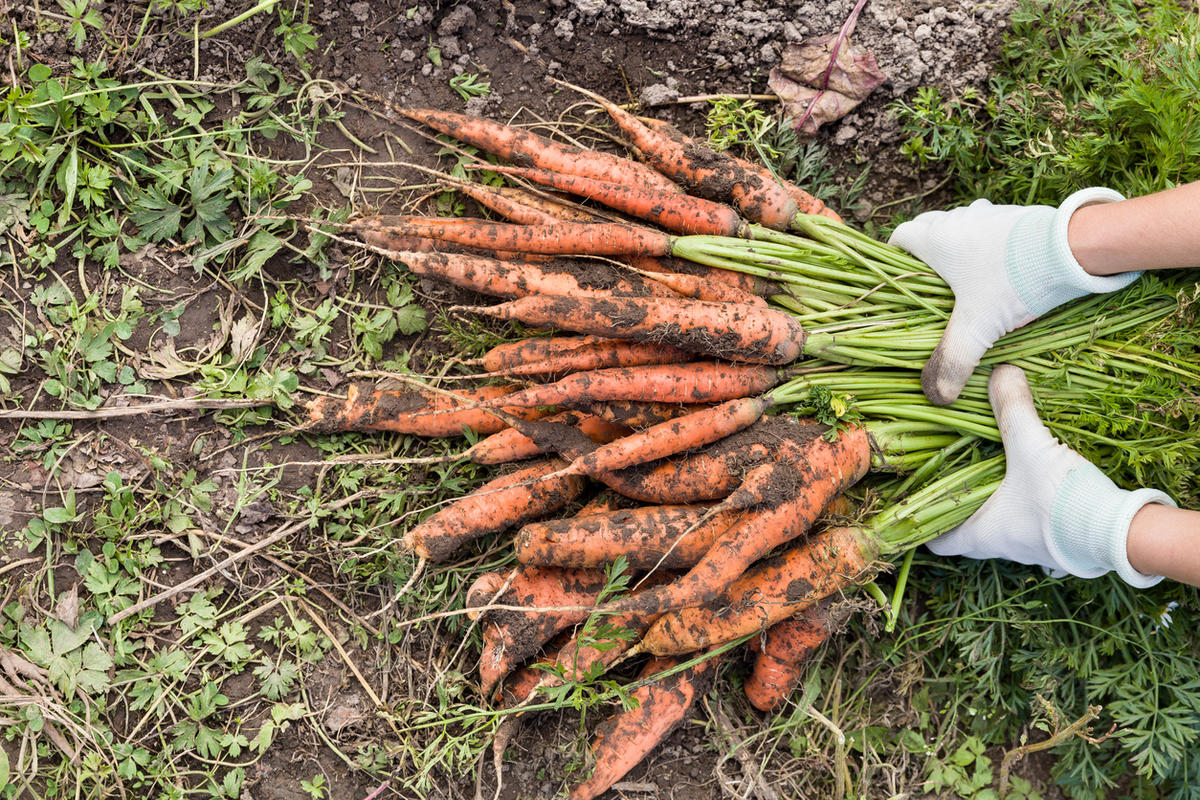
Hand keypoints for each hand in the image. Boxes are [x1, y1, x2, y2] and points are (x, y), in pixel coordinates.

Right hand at [888, 189, 1141, 404]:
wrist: (1071, 248)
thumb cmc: (1014, 283)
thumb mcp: (979, 328)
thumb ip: (954, 361)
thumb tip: (937, 395)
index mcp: (938, 239)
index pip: (901, 236)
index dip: (894, 255)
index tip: (899, 274)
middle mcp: (959, 220)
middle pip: (928, 225)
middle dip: (925, 249)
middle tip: (931, 281)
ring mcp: (990, 214)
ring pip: (961, 222)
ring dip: (958, 242)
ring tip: (966, 274)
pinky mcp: (1017, 215)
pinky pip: (991, 224)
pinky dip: (988, 241)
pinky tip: (1001, 266)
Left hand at [926, 365, 1173, 586]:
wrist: (1121, 533)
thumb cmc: (1063, 500)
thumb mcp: (1031, 447)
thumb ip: (1012, 409)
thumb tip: (998, 371)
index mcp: (981, 534)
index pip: (937, 541)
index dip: (923, 523)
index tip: (918, 500)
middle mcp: (1002, 547)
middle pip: (966, 533)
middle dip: (958, 507)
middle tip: (952, 477)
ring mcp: (1032, 549)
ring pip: (999, 529)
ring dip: (993, 505)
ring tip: (990, 471)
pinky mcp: (1059, 542)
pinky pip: (1031, 526)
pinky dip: (1025, 506)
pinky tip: (1032, 481)